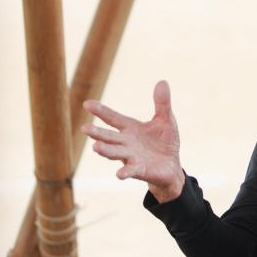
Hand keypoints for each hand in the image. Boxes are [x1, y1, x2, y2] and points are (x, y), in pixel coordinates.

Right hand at [81, 80, 183, 202]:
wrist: (172, 166)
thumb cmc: (165, 142)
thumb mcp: (166, 120)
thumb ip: (162, 103)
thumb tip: (163, 81)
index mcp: (130, 128)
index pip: (113, 118)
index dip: (101, 111)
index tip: (87, 104)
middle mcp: (126, 142)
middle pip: (108, 137)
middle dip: (97, 133)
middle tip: (84, 128)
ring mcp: (131, 157)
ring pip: (115, 152)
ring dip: (105, 150)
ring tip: (95, 147)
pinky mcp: (140, 170)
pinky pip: (130, 170)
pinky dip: (125, 172)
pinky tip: (119, 174)